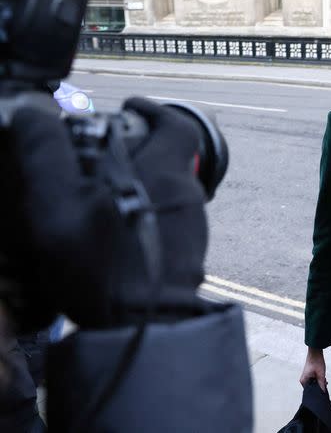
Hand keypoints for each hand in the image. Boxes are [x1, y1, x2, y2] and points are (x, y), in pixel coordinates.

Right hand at [0, 97, 207, 329]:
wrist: (144, 329)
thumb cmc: (102, 263)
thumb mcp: (57, 202)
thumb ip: (45, 152)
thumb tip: (31, 110)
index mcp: (166, 172)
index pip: (177, 125)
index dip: (154, 111)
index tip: (130, 107)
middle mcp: (187, 196)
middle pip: (169, 159)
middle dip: (136, 151)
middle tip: (97, 156)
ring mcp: (192, 229)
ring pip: (166, 193)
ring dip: (137, 186)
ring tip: (96, 197)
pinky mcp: (189, 256)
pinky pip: (166, 223)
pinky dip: (143, 216)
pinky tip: (113, 232)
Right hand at [300, 347, 326, 392]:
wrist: (315, 351)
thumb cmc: (316, 361)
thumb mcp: (321, 374)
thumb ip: (322, 384)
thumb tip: (323, 392)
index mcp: (303, 381)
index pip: (310, 391)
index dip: (317, 392)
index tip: (323, 390)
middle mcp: (303, 380)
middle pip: (312, 387)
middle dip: (319, 386)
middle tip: (325, 382)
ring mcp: (306, 377)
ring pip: (314, 383)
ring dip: (320, 382)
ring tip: (324, 378)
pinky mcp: (308, 374)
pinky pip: (314, 379)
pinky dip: (319, 379)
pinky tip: (323, 376)